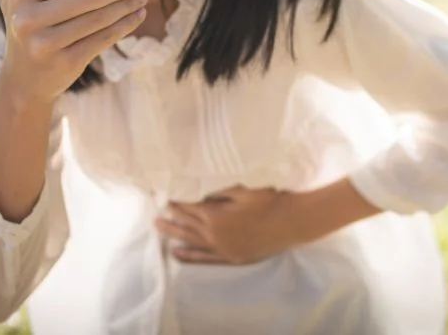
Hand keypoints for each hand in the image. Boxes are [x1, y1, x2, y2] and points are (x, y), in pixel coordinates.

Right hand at [0, 0, 146, 101]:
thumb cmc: (24, 29)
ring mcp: (47, 43)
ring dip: (126, 5)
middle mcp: (29, 19)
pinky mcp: (65, 62)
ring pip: (98, 18)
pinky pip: (102, 39)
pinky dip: (125, 26)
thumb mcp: (10, 1)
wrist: (24, 80)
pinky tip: (138, 15)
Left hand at [154, 186, 302, 264]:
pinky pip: (205, 258)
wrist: (292, 222)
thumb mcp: (242, 189)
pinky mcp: (232, 257)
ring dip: (175, 235)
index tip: (165, 197)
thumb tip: (198, 189)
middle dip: (170, 219)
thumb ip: (218, 191)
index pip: (189, 208)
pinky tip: (178, 253)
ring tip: (160, 228)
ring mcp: (223, 249)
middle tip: (155, 214)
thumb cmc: (269, 200)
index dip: (176, 202)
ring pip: (192, 242)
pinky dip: (190, 256)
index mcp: (216, 216)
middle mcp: (215, 235)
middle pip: (186, 225)